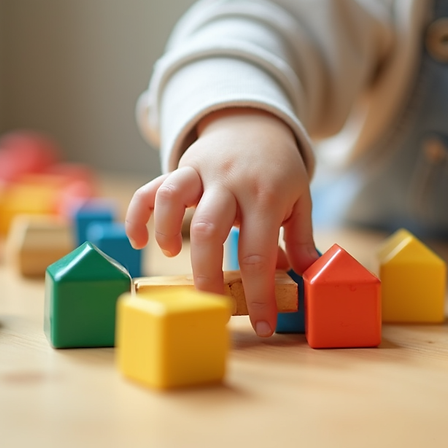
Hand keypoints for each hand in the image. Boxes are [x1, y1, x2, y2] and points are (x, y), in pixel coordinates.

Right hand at [125, 108, 318, 336]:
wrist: (254, 122)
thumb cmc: (277, 170)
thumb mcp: (300, 198)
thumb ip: (302, 238)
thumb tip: (309, 276)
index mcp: (266, 196)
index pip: (260, 252)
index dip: (260, 294)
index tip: (262, 325)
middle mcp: (231, 183)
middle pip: (210, 229)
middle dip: (207, 275)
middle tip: (210, 305)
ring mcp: (201, 172)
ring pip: (173, 198)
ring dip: (167, 231)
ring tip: (173, 256)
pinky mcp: (179, 168)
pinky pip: (150, 188)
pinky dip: (138, 214)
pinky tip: (139, 240)